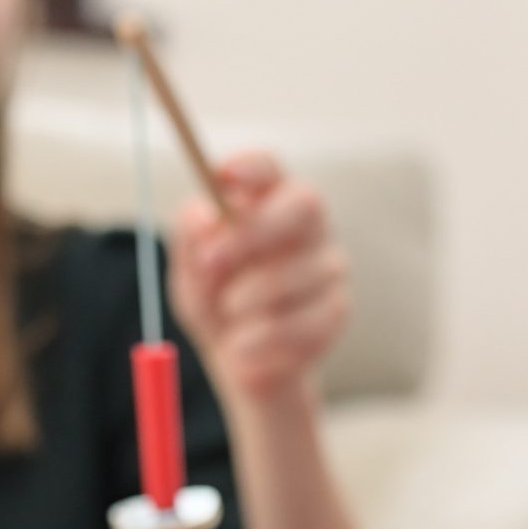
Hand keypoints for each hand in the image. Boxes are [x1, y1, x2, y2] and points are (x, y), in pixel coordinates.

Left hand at [167, 151, 348, 404]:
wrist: (237, 360)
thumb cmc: (214, 299)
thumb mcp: (191, 272)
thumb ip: (192, 241)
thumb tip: (203, 218)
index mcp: (268, 201)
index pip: (268, 169)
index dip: (251, 167)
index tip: (221, 177)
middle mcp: (308, 226)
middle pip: (304, 205)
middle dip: (255, 231)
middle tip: (210, 261)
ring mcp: (329, 266)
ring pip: (299, 272)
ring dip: (251, 298)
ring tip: (226, 316)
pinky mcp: (336, 310)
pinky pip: (304, 321)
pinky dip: (264, 338)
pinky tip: (244, 346)